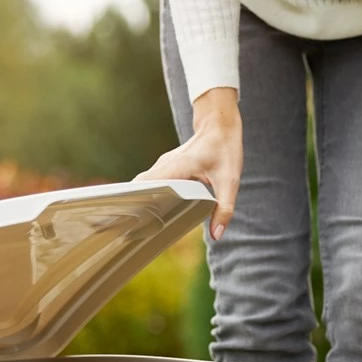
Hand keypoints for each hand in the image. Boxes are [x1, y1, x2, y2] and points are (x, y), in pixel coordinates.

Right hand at [136, 88, 241, 240]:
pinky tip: (150, 212)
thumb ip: (224, 209)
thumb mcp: (230, 182)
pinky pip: (150, 182)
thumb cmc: (224, 150)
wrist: (220, 126)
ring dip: (139, 200)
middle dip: (133, 205)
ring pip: (143, 184)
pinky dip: (147, 195)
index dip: (136, 199)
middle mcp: (165, 164)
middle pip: (139, 185)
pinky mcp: (166, 168)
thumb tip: (216, 235)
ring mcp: (163, 165)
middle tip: (131, 228)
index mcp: (178, 166)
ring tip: (137, 224)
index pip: (148, 183)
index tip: (131, 217)